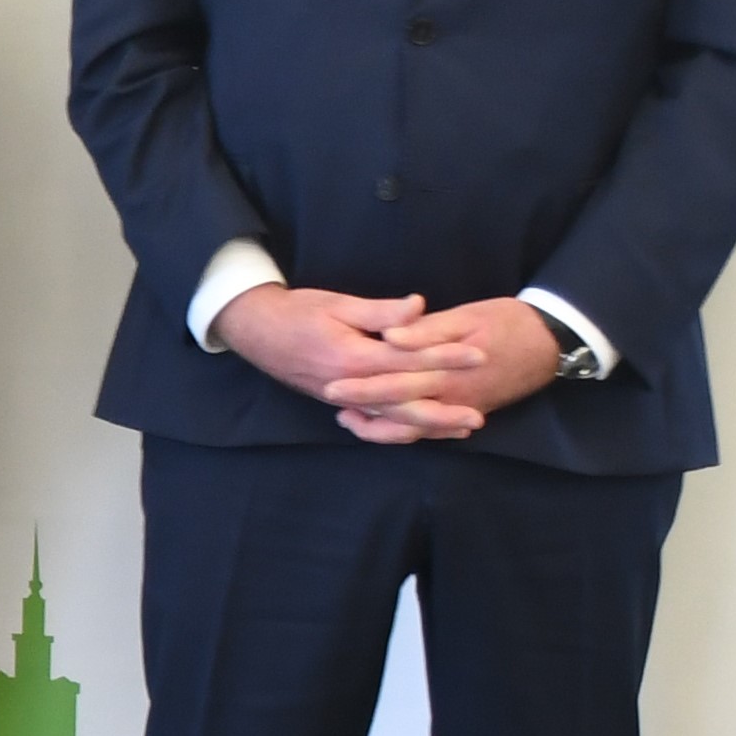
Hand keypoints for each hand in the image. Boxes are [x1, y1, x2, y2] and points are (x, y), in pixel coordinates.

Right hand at [220, 283, 548, 444]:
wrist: (255, 331)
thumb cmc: (297, 312)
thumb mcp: (338, 304)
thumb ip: (381, 312)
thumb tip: (420, 307)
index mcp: (353, 357)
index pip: (409, 360)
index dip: (446, 357)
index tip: (478, 355)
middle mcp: (351, 386)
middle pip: (405, 402)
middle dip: (445, 407)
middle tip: (481, 413)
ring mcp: (345, 398)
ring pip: (393, 420)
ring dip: (430, 426)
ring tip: (463, 429)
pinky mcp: (341, 403)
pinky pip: (376, 423)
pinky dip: (403, 429)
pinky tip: (426, 431)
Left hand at [337, 295, 564, 442]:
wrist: (552, 340)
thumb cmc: (508, 321)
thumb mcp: (467, 317)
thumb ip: (427, 330)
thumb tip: (391, 336)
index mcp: (446, 373)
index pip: (394, 383)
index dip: (361, 386)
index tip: (331, 384)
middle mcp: (452, 398)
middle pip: (398, 412)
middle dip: (364, 412)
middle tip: (334, 406)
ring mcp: (462, 409)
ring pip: (414, 429)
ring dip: (381, 427)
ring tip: (350, 419)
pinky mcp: (470, 410)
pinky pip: (433, 431)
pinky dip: (407, 431)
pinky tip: (386, 424)